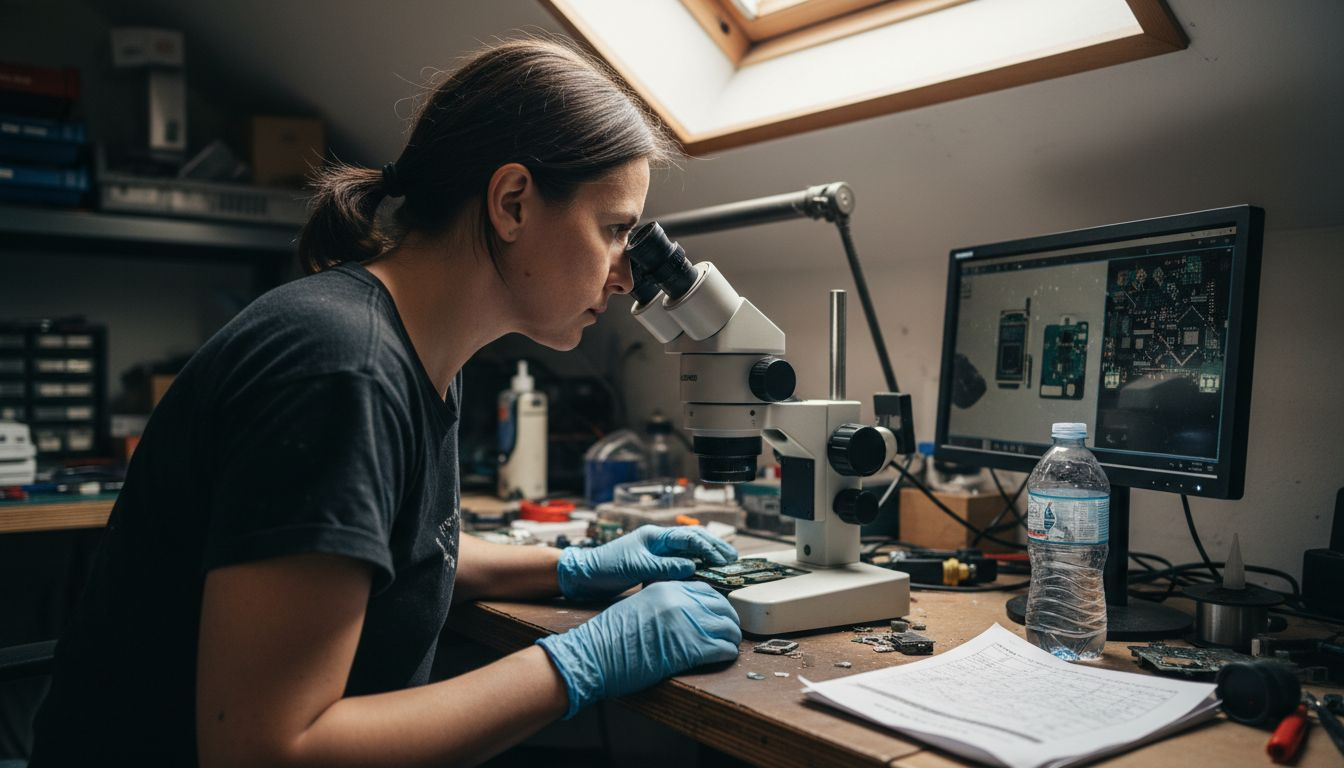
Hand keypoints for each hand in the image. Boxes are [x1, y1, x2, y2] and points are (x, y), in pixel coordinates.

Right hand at [537, 580, 740, 717]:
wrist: (594, 653)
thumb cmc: (610, 635)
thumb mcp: (639, 606)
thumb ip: (664, 605)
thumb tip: (685, 614)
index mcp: (667, 588)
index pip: (706, 590)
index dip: (718, 604)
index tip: (720, 614)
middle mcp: (680, 601)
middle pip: (722, 606)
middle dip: (729, 621)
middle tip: (729, 633)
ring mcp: (686, 623)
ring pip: (727, 627)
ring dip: (731, 638)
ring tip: (729, 646)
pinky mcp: (689, 648)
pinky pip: (722, 648)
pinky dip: (727, 654)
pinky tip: (723, 657)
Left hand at [556, 525, 737, 600]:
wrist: (584, 575)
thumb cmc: (606, 567)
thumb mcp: (636, 566)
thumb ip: (664, 566)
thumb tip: (692, 566)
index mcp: (655, 535)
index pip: (688, 538)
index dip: (708, 547)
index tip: (724, 558)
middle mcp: (658, 540)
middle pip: (693, 539)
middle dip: (714, 546)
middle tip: (733, 557)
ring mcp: (656, 550)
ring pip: (688, 549)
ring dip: (707, 554)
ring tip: (725, 562)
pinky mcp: (653, 563)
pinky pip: (680, 560)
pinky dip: (695, 564)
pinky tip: (704, 570)